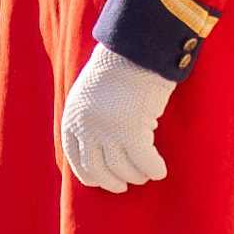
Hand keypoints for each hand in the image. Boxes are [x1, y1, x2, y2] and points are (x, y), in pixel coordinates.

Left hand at [60, 47, 175, 191]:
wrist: (134, 49)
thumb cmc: (117, 66)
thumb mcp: (91, 92)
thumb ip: (91, 117)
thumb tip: (101, 144)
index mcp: (73, 117)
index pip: (75, 156)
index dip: (87, 174)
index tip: (98, 182)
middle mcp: (86, 128)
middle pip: (97, 169)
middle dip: (112, 182)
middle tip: (124, 185)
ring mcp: (108, 131)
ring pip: (122, 168)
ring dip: (135, 176)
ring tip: (145, 176)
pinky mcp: (132, 131)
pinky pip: (143, 161)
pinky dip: (153, 169)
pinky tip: (160, 171)